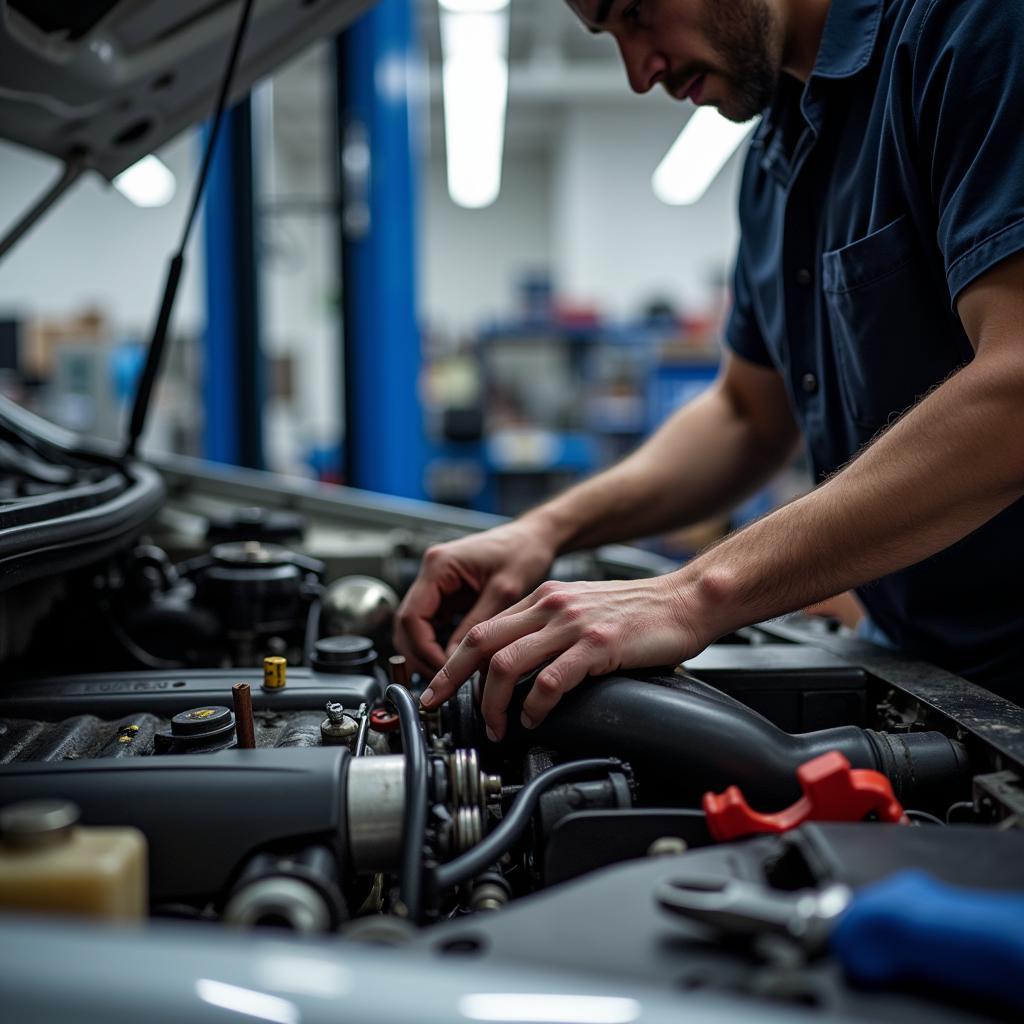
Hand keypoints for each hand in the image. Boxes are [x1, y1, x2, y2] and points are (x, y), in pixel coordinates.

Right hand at [393, 520, 556, 673]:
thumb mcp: (504, 591)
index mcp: (439, 565)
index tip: (442, 670)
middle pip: (408, 624)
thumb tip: (454, 661)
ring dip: (428, 651)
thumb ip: (476, 626)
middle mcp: (432, 572)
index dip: (422, 649)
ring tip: (448, 674)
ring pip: (418, 626)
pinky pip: (435, 624)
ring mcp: (439, 583)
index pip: (411, 616)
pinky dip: (439, 643)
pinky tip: (455, 659)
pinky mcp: (450, 593)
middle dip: (420, 655)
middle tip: (441, 680)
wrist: (536, 537)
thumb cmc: (524, 551)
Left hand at [419, 573, 709, 740]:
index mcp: (544, 597)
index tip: (440, 685)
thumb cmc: (641, 611)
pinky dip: (535, 706)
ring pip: (506, 663)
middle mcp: (551, 605)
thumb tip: (521, 668)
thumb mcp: (582, 609)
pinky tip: (534, 719)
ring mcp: (573, 624)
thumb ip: (550, 629)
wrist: (687, 599)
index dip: (454, 660)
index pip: (483, 627)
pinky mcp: (598, 645)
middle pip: (480, 641)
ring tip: (495, 725)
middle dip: (450, 677)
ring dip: (492, 701)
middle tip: (435, 704)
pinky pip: (550, 681)